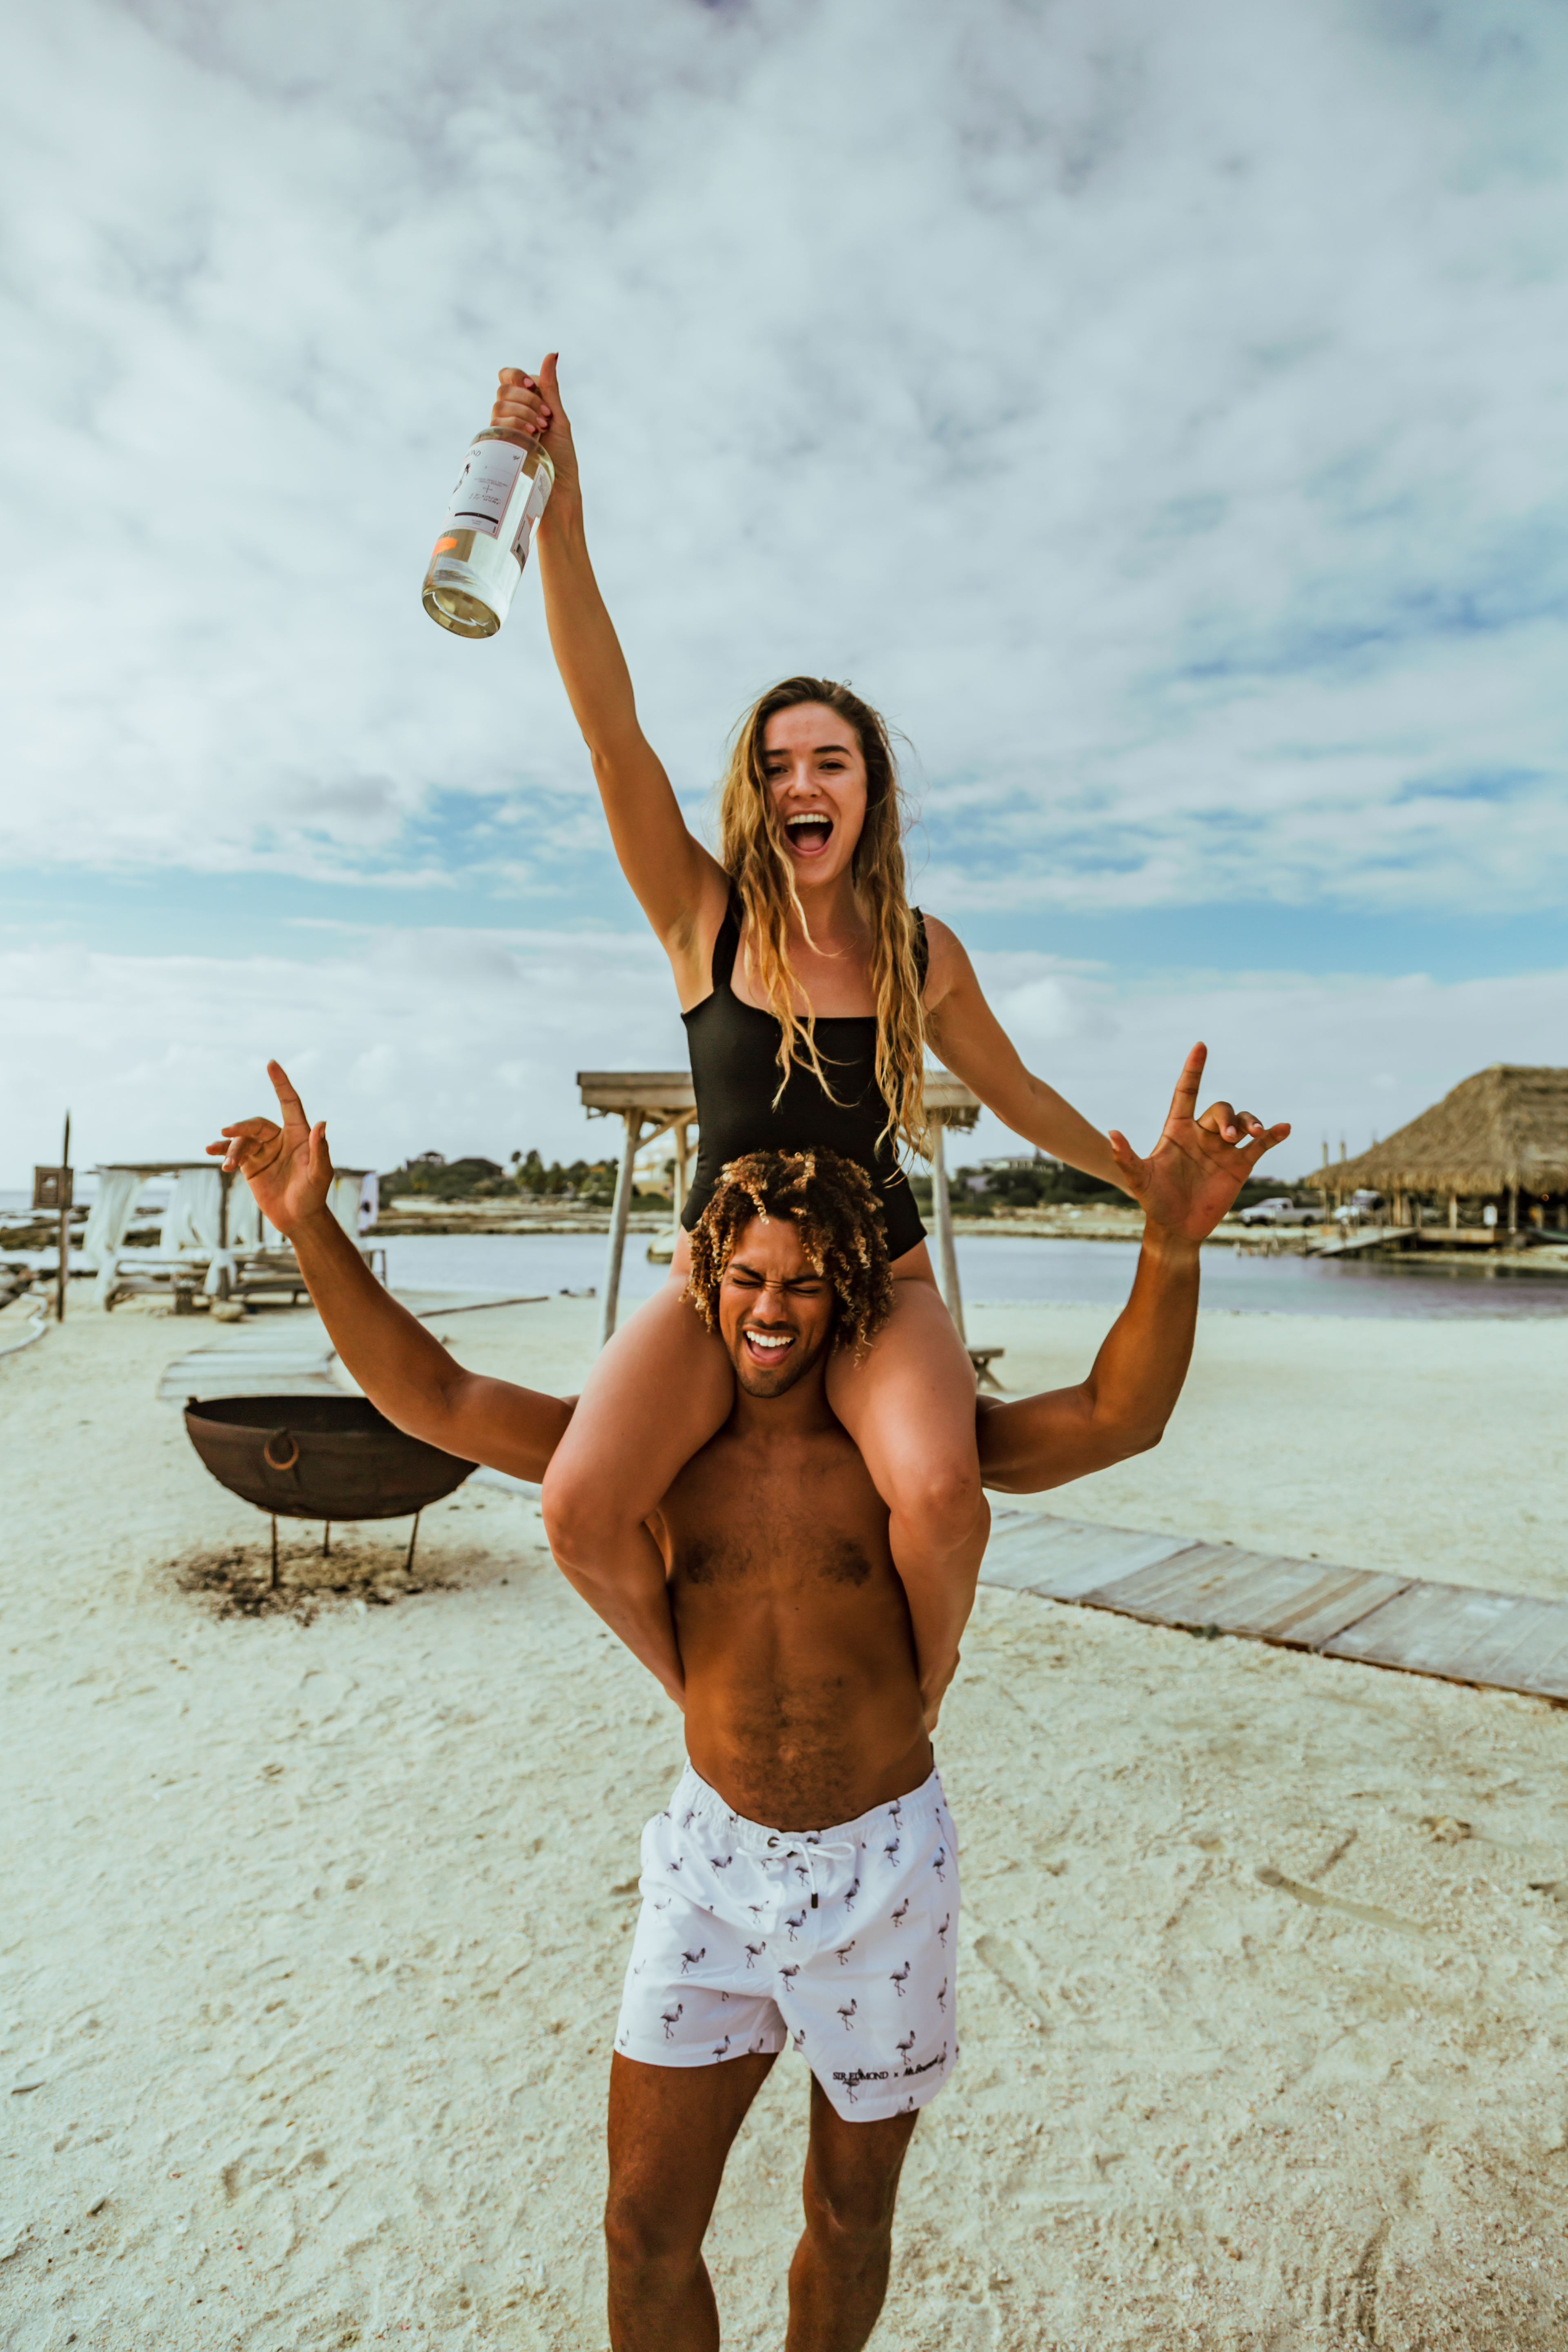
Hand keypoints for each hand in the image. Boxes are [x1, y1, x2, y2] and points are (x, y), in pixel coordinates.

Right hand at [207, 1061, 332, 1237]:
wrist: (298, 1219)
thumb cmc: (314, 1195)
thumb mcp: (320, 1174)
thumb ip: (320, 1150)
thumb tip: (322, 1123)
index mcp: (299, 1134)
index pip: (289, 1102)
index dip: (281, 1083)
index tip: (271, 1064)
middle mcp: (280, 1139)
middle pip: (257, 1124)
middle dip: (241, 1127)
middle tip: (226, 1133)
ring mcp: (264, 1151)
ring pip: (243, 1140)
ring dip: (232, 1149)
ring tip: (227, 1164)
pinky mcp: (251, 1165)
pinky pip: (234, 1153)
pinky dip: (223, 1152)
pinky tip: (212, 1153)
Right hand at [491, 354, 577, 508]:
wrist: (559, 493)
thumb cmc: (562, 461)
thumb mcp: (559, 419)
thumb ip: (550, 388)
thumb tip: (552, 354)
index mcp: (525, 405)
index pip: (507, 377)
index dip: (516, 376)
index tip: (532, 385)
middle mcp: (510, 417)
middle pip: (503, 389)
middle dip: (526, 399)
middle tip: (546, 418)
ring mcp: (502, 432)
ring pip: (498, 405)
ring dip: (522, 412)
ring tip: (540, 430)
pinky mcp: (498, 448)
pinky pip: (497, 424)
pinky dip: (516, 425)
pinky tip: (531, 437)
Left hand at [1109, 1044, 1289, 1243]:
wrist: (1177, 1227)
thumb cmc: (1154, 1201)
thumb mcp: (1139, 1180)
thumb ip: (1126, 1157)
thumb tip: (1111, 1133)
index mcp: (1177, 1130)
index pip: (1185, 1092)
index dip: (1193, 1070)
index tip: (1200, 1047)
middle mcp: (1202, 1135)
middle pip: (1219, 1109)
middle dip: (1226, 1117)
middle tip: (1227, 1136)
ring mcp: (1223, 1149)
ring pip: (1241, 1122)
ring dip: (1250, 1122)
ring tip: (1254, 1133)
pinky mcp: (1239, 1165)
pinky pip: (1261, 1146)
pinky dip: (1273, 1135)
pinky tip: (1284, 1128)